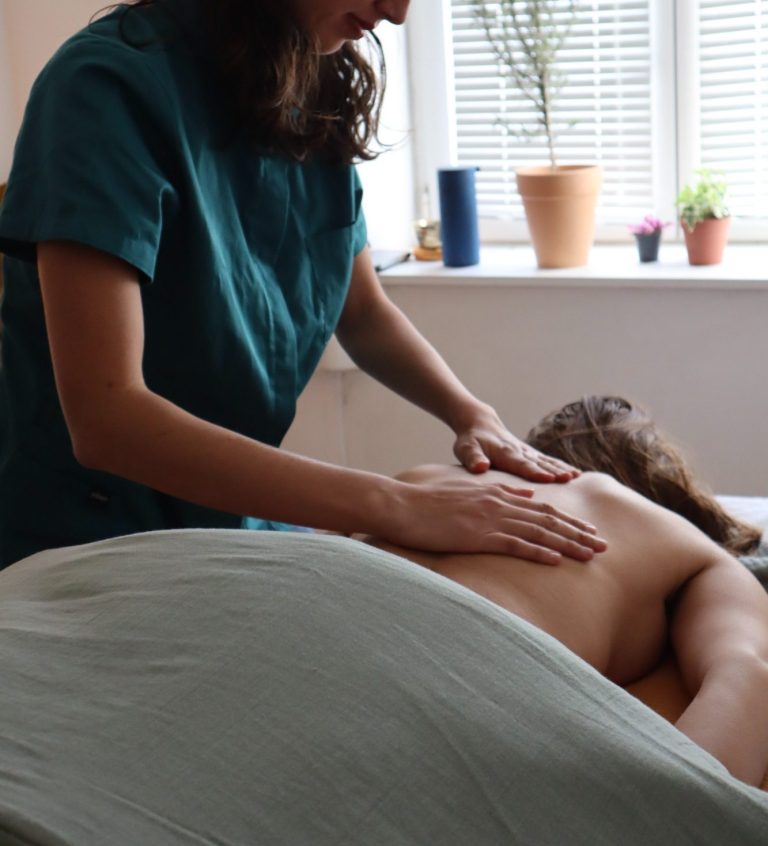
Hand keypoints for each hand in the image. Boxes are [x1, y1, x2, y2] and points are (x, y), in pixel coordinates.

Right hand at [384, 474, 606, 564]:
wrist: (401, 505)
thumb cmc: (428, 504)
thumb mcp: (467, 493)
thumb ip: (498, 493)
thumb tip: (526, 495)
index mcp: (497, 495)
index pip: (542, 508)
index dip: (568, 520)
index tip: (588, 531)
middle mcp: (499, 504)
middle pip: (548, 519)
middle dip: (578, 532)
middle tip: (603, 546)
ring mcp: (490, 519)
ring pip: (539, 532)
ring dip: (568, 543)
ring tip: (590, 555)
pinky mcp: (478, 535)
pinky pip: (515, 545)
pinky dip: (538, 552)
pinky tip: (556, 561)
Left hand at [453, 406, 577, 482]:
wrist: (480, 424)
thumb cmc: (471, 440)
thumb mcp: (466, 449)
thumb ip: (473, 459)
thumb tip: (480, 467)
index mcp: (505, 453)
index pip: (521, 465)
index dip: (535, 472)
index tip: (549, 479)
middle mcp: (520, 452)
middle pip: (539, 463)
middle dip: (554, 471)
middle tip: (569, 478)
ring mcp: (528, 452)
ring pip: (547, 461)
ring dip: (561, 468)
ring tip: (577, 476)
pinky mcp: (531, 454)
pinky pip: (549, 461)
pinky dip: (562, 466)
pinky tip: (576, 474)